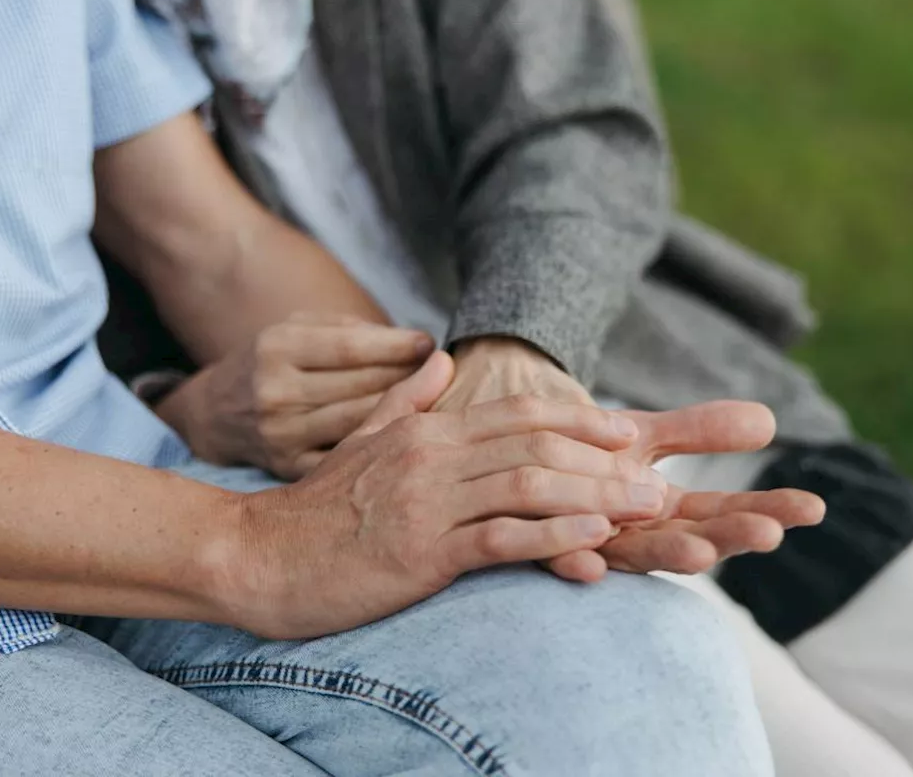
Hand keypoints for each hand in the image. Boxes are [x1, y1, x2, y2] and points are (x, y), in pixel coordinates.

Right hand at [161, 313, 434, 478]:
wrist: (217, 413)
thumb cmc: (274, 361)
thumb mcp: (298, 328)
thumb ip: (351, 330)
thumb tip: (417, 344)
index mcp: (278, 348)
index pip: (351, 348)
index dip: (397, 346)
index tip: (430, 344)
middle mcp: (277, 393)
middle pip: (362, 387)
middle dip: (408, 377)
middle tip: (440, 374)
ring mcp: (282, 436)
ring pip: (362, 424)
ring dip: (404, 412)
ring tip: (430, 401)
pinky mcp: (290, 469)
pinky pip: (350, 457)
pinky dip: (382, 446)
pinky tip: (405, 436)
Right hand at [226, 352, 665, 638]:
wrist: (253, 554)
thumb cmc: (313, 509)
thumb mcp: (360, 441)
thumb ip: (405, 399)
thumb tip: (439, 357)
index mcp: (424, 430)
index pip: (516, 414)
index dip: (578, 422)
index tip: (627, 435)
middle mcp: (432, 457)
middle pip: (537, 446)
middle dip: (605, 464)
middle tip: (659, 484)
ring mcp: (426, 503)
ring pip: (529, 487)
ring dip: (595, 499)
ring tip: (646, 511)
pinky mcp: (418, 552)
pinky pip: (498, 538)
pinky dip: (551, 538)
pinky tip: (593, 544)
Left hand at [429, 337, 824, 581]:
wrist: (492, 419)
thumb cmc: (569, 440)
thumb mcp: (641, 437)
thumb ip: (698, 432)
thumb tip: (770, 422)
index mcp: (650, 512)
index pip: (719, 515)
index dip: (762, 511)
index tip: (810, 510)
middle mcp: (619, 533)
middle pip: (684, 537)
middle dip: (728, 537)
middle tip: (769, 532)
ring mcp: (575, 540)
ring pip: (625, 551)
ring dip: (662, 550)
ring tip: (701, 548)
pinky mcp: (523, 540)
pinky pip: (547, 555)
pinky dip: (570, 557)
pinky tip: (593, 562)